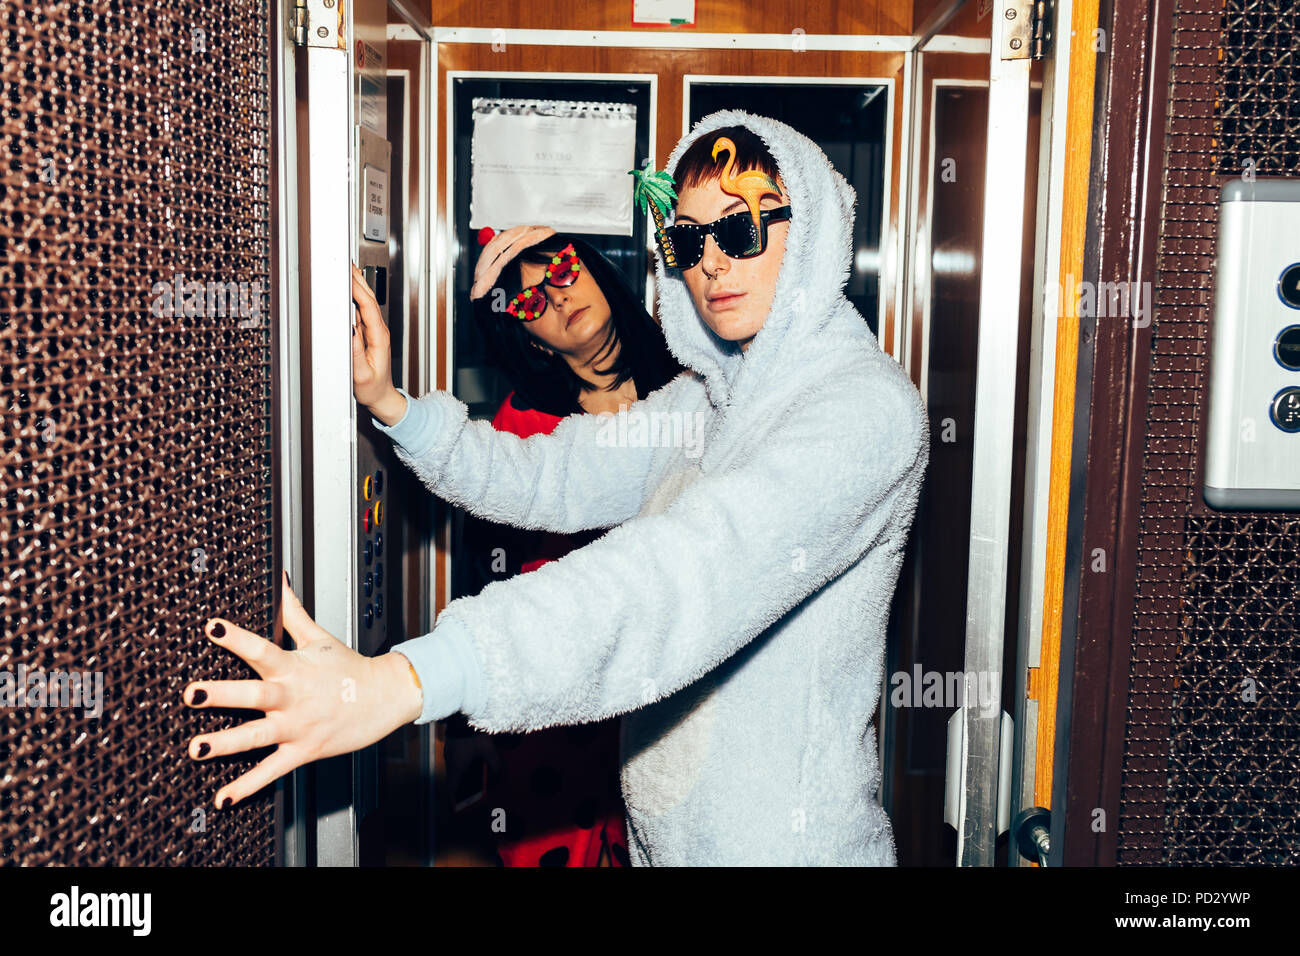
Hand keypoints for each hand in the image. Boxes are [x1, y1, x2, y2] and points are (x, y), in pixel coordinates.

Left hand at [184, 570, 423, 808]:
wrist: (386, 697)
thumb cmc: (350, 669)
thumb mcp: (319, 637)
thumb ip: (293, 612)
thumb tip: (281, 581)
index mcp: (294, 668)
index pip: (261, 648)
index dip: (236, 637)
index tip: (212, 627)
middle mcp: (293, 697)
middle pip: (254, 694)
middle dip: (221, 694)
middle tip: (192, 693)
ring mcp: (298, 727)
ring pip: (257, 736)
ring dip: (226, 743)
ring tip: (197, 747)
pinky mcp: (304, 750)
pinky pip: (273, 770)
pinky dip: (248, 786)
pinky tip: (223, 797)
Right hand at [351, 264, 406, 423]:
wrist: (382, 397)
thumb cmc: (373, 388)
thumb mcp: (361, 373)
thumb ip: (355, 351)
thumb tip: (348, 329)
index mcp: (379, 337)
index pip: (368, 306)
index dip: (358, 289)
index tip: (348, 275)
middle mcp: (378, 330)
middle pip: (368, 299)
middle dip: (357, 279)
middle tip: (345, 263)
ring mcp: (373, 331)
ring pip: (364, 303)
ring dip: (355, 285)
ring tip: (345, 270)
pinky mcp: (367, 334)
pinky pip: (360, 311)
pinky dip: (352, 298)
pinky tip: (346, 291)